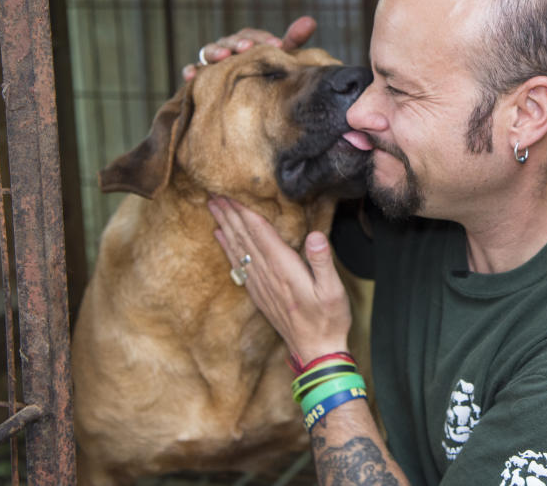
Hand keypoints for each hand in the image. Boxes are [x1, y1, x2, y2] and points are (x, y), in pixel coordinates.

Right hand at [183, 16, 317, 79]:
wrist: (243, 103)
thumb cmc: (263, 74)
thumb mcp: (277, 59)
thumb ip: (292, 41)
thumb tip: (311, 21)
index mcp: (244, 43)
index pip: (250, 35)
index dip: (263, 38)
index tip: (278, 44)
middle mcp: (226, 49)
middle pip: (229, 40)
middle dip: (238, 43)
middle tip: (248, 48)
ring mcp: (210, 63)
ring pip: (208, 52)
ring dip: (215, 52)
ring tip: (224, 56)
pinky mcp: (199, 79)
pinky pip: (192, 72)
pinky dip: (191, 71)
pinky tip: (193, 74)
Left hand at [207, 196, 350, 361]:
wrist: (315, 352)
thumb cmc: (329, 320)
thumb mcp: (334, 290)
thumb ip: (323, 262)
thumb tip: (315, 236)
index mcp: (285, 269)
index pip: (260, 233)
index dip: (245, 212)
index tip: (230, 194)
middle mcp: (268, 275)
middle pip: (244, 238)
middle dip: (229, 214)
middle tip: (214, 193)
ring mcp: (261, 285)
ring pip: (237, 249)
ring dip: (225, 227)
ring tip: (213, 208)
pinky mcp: (260, 294)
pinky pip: (238, 265)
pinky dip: (228, 248)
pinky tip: (222, 238)